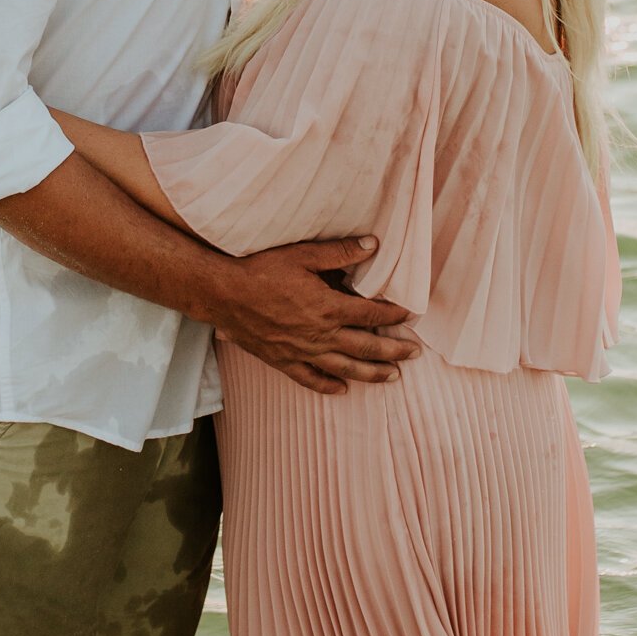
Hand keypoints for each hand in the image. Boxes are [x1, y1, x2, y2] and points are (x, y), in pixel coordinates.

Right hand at [208, 236, 419, 393]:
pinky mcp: (282, 360)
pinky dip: (328, 386)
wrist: (222, 293)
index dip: (392, 314)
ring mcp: (301, 351)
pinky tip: (343, 389)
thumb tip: (372, 246)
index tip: (408, 315)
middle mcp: (319, 334)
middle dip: (392, 350)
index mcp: (327, 307)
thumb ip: (339, 253)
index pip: (370, 313)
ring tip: (392, 377)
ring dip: (371, 373)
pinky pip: (310, 378)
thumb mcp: (302, 255)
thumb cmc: (260, 270)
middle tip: (413, 354)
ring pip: (345, 368)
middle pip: (365, 346)